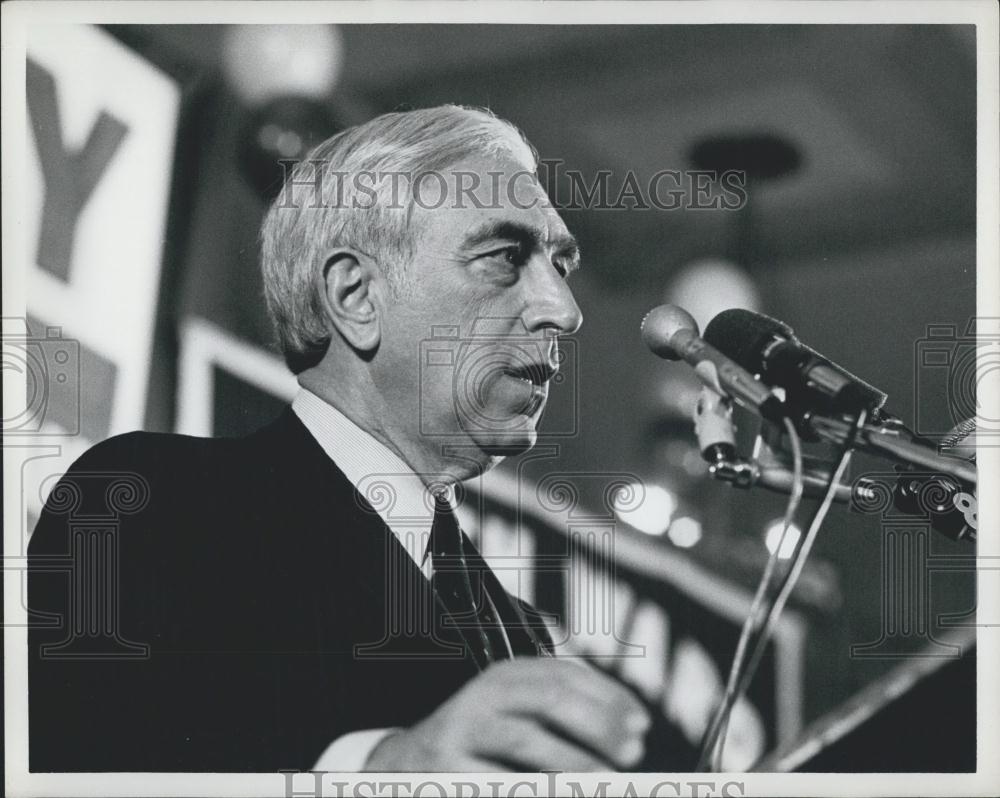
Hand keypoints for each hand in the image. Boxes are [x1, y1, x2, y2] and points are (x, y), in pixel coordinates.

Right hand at [363, 658, 650, 770]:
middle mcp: (484, 694)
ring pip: (527, 740)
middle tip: (632, 754)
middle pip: (550, 698)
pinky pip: (501, 780)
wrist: (407, 765)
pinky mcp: (449, 766)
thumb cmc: (481, 741)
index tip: (641, 725)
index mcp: (507, 675)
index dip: (608, 698)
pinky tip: (558, 794)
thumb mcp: (516, 712)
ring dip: (574, 763)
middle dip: (598, 725)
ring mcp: (464, 729)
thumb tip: (628, 731)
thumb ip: (563, 712)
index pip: (565, 674)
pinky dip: (536, 789)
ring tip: (606, 782)